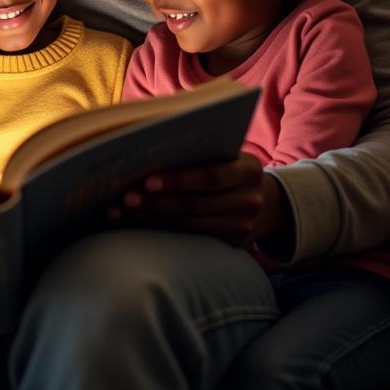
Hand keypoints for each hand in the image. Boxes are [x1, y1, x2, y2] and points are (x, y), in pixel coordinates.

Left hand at [107, 154, 283, 246]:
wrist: (266, 201)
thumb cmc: (231, 166)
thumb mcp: (227, 154)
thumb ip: (200, 152)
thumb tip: (149, 146)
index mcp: (248, 170)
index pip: (210, 177)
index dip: (178, 181)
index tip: (147, 180)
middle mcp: (249, 200)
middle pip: (196, 204)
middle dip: (157, 202)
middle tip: (126, 198)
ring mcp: (243, 225)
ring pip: (190, 224)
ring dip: (153, 217)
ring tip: (124, 210)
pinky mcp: (232, 243)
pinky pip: (192, 236)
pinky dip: (163, 228)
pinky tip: (140, 222)